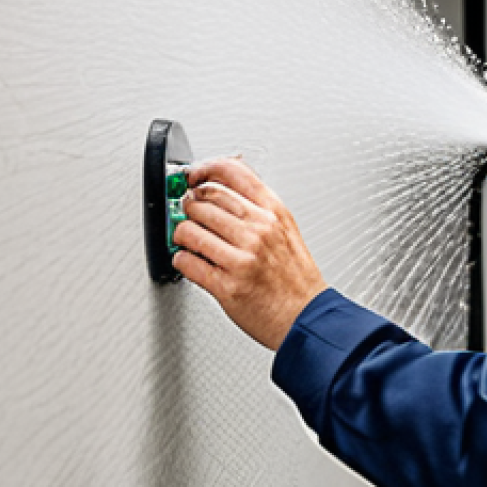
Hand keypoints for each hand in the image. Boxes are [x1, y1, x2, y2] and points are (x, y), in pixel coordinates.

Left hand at [171, 158, 326, 349]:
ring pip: (188, 229)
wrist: (306, 316)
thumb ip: (258, 206)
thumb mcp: (286, 229)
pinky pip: (186, 262)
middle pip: (204, 198)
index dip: (205, 169)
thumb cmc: (295, 278)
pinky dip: (181, 260)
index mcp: (273, 212)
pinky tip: (191, 261)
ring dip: (182, 234)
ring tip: (189, 241)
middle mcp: (257, 231)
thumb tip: (225, 187)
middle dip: (189, 206)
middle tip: (190, 214)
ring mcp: (242, 258)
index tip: (194, 177)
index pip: (232, 172)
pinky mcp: (226, 285)